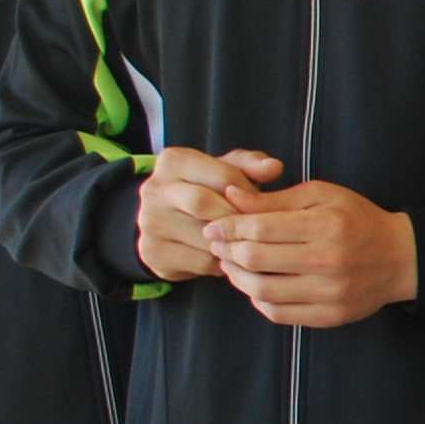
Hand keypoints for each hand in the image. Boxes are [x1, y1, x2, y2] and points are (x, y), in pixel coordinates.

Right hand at [138, 146, 284, 282]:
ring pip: (205, 237)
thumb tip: (274, 167)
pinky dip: (223, 262)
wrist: (165, 222)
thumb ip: (250, 165)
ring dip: (234, 243)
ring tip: (248, 243)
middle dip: (239, 219)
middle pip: (207, 205)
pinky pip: (200, 261)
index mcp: (173, 161)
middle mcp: (155, 189)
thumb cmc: (205, 190)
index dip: (252, 194)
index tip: (263, 205)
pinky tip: (230, 257)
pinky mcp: (153, 252)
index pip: (224, 176)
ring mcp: (150, 222)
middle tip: (258, 229)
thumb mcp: (225, 170)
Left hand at [205, 171, 418, 326]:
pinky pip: (279, 313)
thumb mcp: (322, 196)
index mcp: (326, 225)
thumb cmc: (358, 220)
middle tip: (218, 245)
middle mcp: (328, 261)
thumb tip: (232, 196)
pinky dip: (258, 300)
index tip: (213, 226)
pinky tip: (256, 286)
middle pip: (256, 259)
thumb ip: (276, 199)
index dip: (228, 227)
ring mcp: (330, 293)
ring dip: (237, 278)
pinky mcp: (330, 316)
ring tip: (232, 265)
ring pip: (262, 290)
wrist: (400, 258)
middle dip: (227, 251)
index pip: (261, 228)